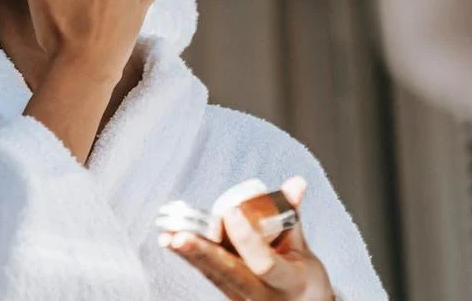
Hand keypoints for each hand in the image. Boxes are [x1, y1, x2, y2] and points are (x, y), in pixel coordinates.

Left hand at [161, 176, 334, 300]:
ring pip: (212, 275)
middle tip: (179, 236)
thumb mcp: (304, 252)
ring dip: (189, 254)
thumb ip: (293, 216)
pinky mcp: (228, 295)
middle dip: (202, 253)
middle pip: (227, 274)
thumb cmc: (303, 282)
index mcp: (287, 282)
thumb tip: (295, 182)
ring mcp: (241, 298)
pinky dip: (191, 257)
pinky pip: (208, 275)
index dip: (247, 238)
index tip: (232, 211)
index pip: (263, 263)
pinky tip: (173, 241)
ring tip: (167, 235)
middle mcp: (261, 295)